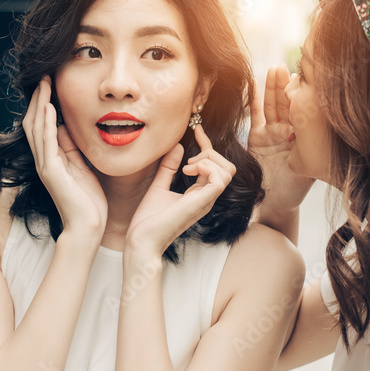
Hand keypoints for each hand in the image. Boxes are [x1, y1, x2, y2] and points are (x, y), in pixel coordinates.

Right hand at [22, 76, 106, 237]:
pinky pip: (46, 144)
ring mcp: (45, 166)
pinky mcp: (51, 173)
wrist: (89, 227)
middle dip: (38, 98)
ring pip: (36, 129)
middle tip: (44, 76)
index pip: (43, 125)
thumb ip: (74, 148)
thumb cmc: (90, 200)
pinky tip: (50, 109)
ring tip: (44, 84)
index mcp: (52, 158)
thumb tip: (71, 127)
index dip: (44, 103)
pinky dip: (47, 125)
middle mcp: (44, 160)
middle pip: (34, 122)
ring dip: (40, 105)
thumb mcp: (83, 166)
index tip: (51, 82)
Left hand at [125, 124, 233, 259]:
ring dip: (208, 160)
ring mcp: (206, 200)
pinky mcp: (202, 203)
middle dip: (210, 152)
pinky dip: (206, 167)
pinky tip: (188, 170)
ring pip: (227, 170)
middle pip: (227, 166)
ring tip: (187, 167)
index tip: (197, 130)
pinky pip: (219, 178)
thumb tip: (177, 146)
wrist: (141, 241)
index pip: (215, 165)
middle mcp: (207, 197)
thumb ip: (168, 167)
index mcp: (199, 194)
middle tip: (187, 161)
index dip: (207, 144)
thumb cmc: (148, 220)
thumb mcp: (159, 185)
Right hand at [249, 65, 314, 214]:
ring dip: (272, 87)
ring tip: (274, 70)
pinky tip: (253, 84)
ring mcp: (272, 132)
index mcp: (303, 135)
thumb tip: (329, 132)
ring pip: (272, 105)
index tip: (305, 77)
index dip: (302, 93)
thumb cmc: (295, 188)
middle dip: (286, 84)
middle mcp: (288, 131)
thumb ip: (313, 149)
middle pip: (287, 102)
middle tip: (286, 67)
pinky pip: (256, 115)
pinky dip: (254, 100)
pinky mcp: (257, 137)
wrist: (275, 202)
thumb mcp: (309, 166)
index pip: (303, 109)